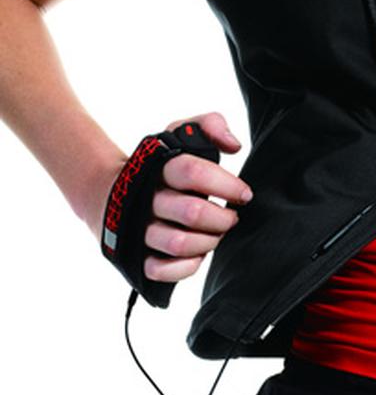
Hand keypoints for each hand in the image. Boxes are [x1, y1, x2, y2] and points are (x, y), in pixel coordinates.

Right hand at [144, 111, 252, 283]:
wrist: (111, 190)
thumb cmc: (163, 163)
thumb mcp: (182, 132)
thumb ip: (212, 125)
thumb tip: (234, 145)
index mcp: (161, 166)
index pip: (194, 172)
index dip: (226, 184)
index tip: (244, 194)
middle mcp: (148, 198)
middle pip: (192, 212)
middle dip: (222, 218)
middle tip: (232, 217)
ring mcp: (140, 229)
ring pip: (178, 243)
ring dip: (208, 241)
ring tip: (217, 234)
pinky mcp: (136, 255)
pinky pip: (160, 269)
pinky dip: (185, 267)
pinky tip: (197, 254)